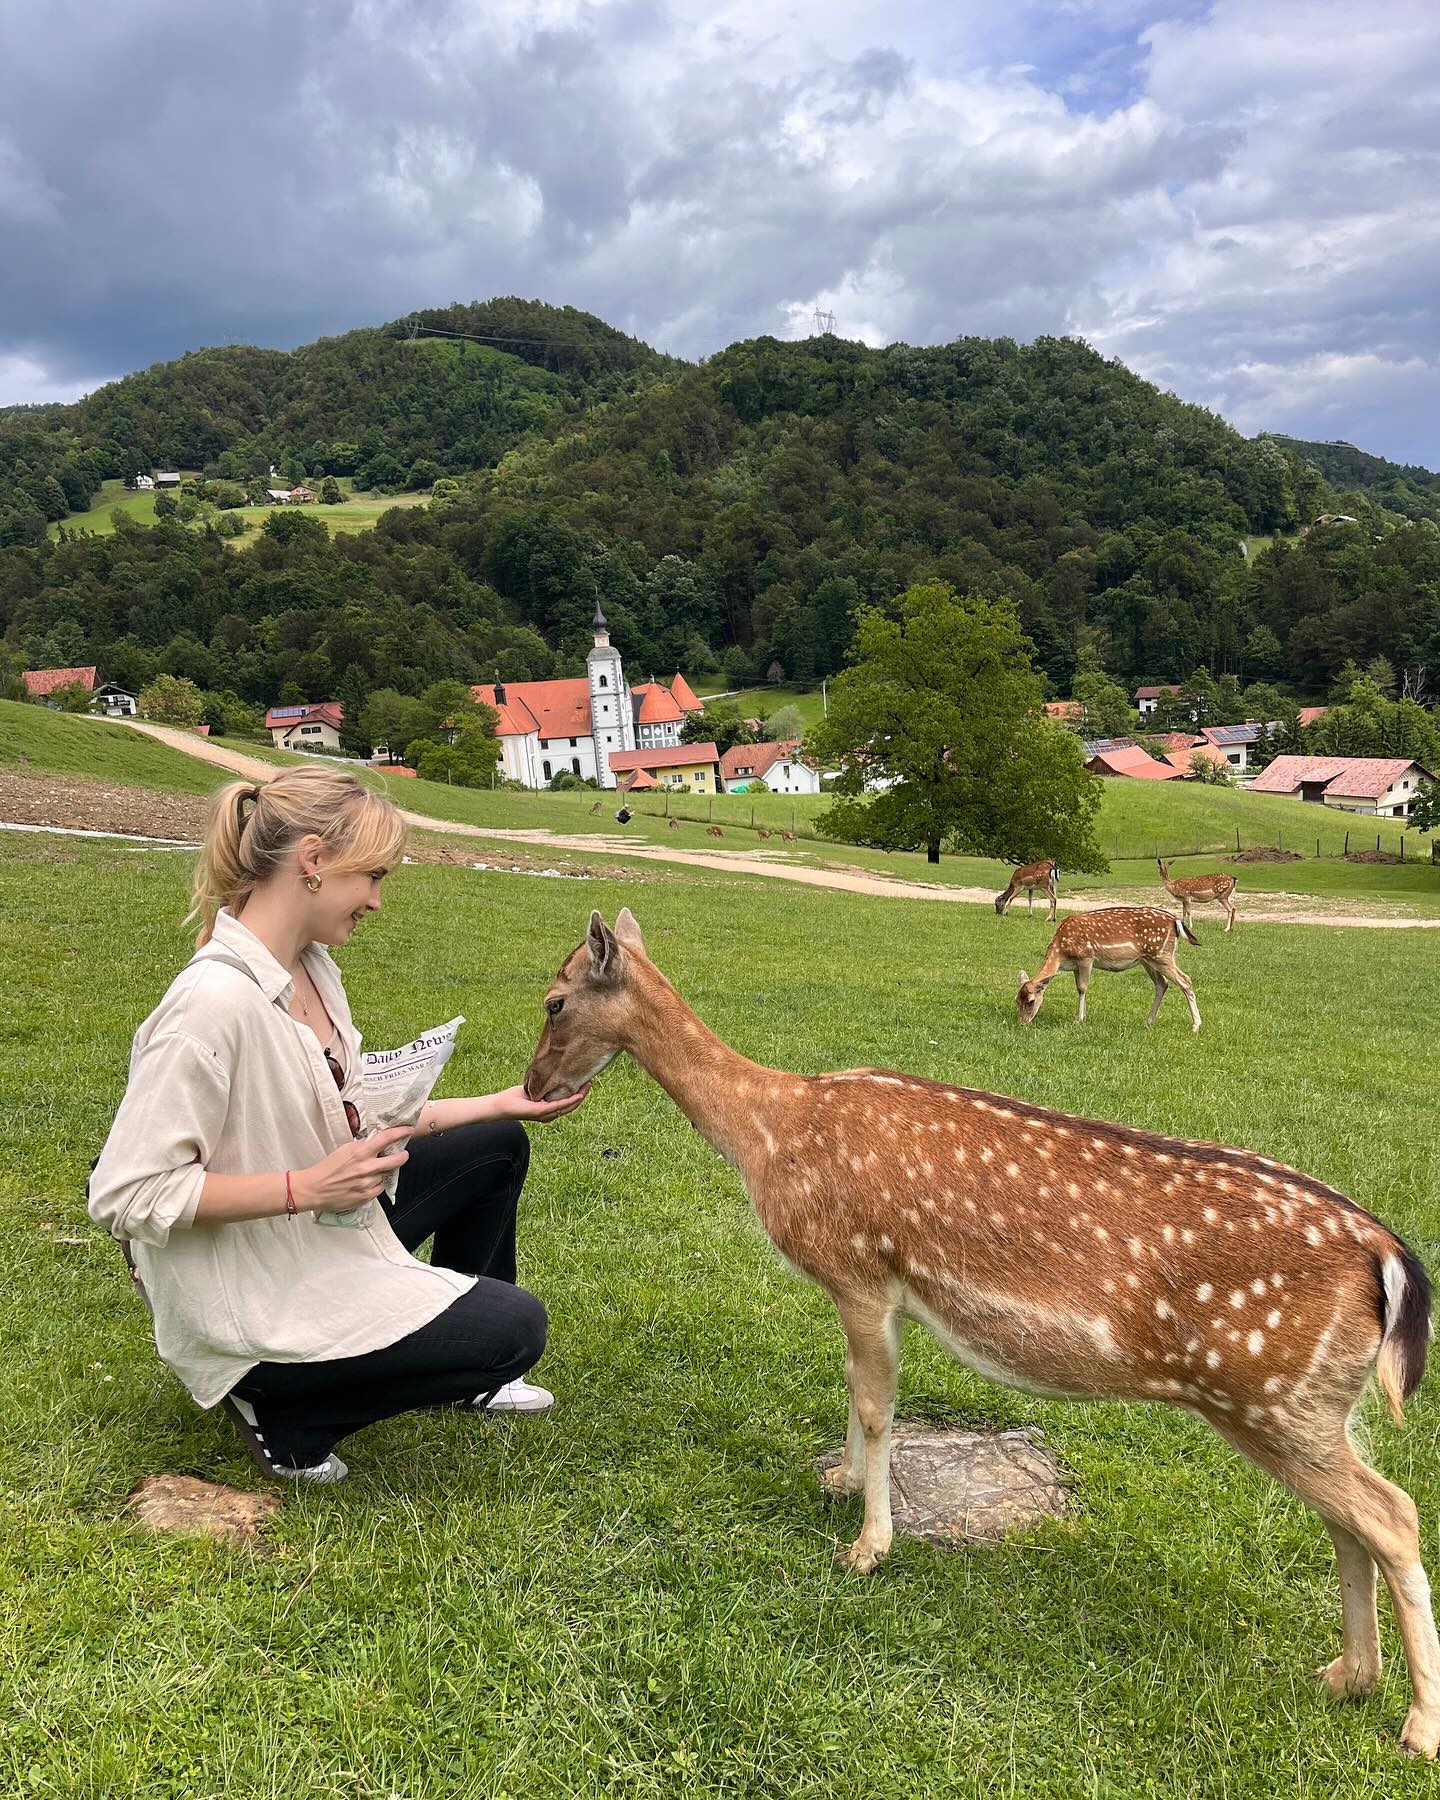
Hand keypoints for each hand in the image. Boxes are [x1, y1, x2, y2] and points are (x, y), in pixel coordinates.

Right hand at [293, 1126, 411, 1211]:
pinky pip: (380, 1187)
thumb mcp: (345, 1149)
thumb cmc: (328, 1168)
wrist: (315, 1188)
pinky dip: (377, 1184)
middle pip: (397, 1159)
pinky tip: (367, 1182)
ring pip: (387, 1174)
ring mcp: (368, 1182)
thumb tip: (378, 1142)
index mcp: (360, 1152)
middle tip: (402, 1154)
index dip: (400, 1132)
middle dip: (402, 1156)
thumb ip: (363, 1146)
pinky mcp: (366, 1196)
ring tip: (372, 1171)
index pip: (386, 1138)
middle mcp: (367, 1167)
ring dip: (384, 1172)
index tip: (407, 1130)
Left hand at [490, 1083, 590, 1122]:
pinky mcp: (540, 1112)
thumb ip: (543, 1084)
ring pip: (568, 1106)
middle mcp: (549, 1114)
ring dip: (580, 1096)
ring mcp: (546, 1114)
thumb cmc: (514, 1098)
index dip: (579, 1093)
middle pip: (572, 1104)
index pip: (568, 1102)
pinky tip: (578, 1095)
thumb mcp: (533, 1088)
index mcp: (549, 1110)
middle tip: (590, 1081)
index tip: (586, 1081)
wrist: (500, 1106)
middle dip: (583, 1093)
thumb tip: (551, 1071)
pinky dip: (569, 1101)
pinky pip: (558, 1106)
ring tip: (587, 1085)